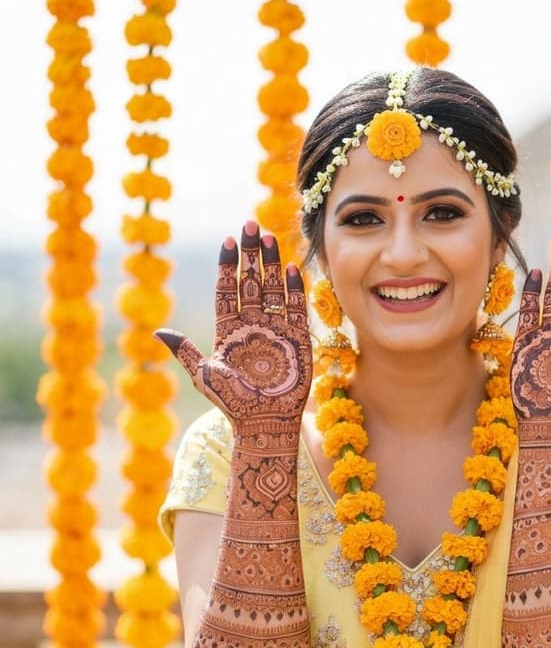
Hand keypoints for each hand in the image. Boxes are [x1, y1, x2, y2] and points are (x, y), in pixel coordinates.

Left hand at [155, 220, 312, 431]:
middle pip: (251, 282)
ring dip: (272, 263)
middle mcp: (252, 325)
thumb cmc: (232, 403)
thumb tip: (158, 331)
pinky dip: (294, 289)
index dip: (228, 266)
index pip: (227, 290)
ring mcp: (275, 330)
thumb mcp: (204, 376)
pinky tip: (291, 267)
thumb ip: (184, 351)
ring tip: (269, 237)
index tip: (228, 242)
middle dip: (250, 254)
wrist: (264, 422)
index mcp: (228, 330)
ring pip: (274, 289)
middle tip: (250, 225)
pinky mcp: (297, 340)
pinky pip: (296, 309)